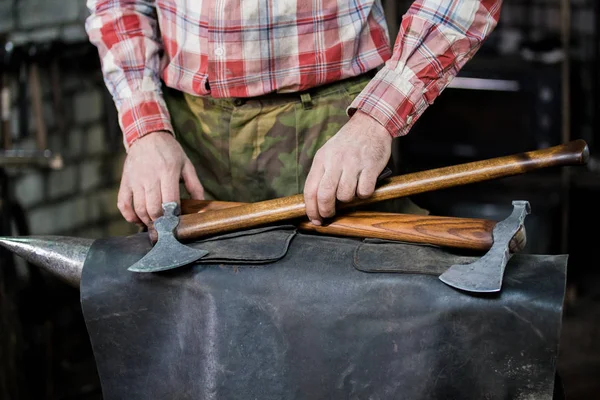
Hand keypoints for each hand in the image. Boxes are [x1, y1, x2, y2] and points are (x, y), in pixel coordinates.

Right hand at [117, 131, 204, 225]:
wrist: (147, 136)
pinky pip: (123, 204)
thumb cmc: (170, 152)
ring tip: (155, 223)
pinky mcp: (125, 181)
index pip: (170, 201)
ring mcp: (135, 180)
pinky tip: (138, 220)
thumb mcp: (187, 166)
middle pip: (153, 209)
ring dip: (147, 221)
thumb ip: (196, 187)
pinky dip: (129, 216)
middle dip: (161, 222)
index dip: (174, 215)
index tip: (178, 221)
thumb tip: (202, 209)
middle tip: (166, 226)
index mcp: (167, 172)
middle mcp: (150, 176)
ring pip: (139, 209)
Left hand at [303, 110, 391, 224]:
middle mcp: (335, 161)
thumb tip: (315, 202)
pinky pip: (364, 191)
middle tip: (330, 215)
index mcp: (321, 159)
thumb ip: (321, 174)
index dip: (311, 209)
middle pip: (325, 195)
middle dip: (326, 211)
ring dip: (347, 201)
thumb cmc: (347, 143)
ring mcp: (353, 164)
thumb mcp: (327, 153)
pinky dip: (364, 194)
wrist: (370, 124)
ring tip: (350, 193)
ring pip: (345, 195)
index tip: (315, 219)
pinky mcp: (370, 166)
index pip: (310, 190)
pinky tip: (363, 186)